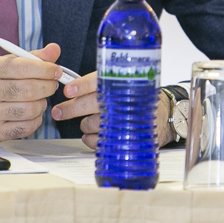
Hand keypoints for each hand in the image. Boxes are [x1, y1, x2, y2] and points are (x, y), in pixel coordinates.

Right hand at [0, 43, 62, 145]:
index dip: (45, 69)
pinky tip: (32, 114)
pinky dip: (35, 120)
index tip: (56, 71)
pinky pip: (24, 128)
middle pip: (29, 89)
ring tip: (39, 100)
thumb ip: (28, 58)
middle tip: (51, 85)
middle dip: (47, 87)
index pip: (22, 66)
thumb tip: (54, 50)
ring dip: (42, 104)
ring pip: (29, 109)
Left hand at [54, 77, 173, 149]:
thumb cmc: (140, 98)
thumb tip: (73, 86)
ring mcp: (124, 120)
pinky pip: (98, 141)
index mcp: (124, 83)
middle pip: (92, 104)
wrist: (165, 115)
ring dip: (84, 125)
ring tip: (85, 123)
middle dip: (71, 109)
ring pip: (92, 123)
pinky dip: (90, 139)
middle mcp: (124, 101)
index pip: (99, 81)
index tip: (68, 90)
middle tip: (58, 112)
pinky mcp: (124, 138)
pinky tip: (91, 135)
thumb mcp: (128, 83)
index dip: (82, 86)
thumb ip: (103, 83)